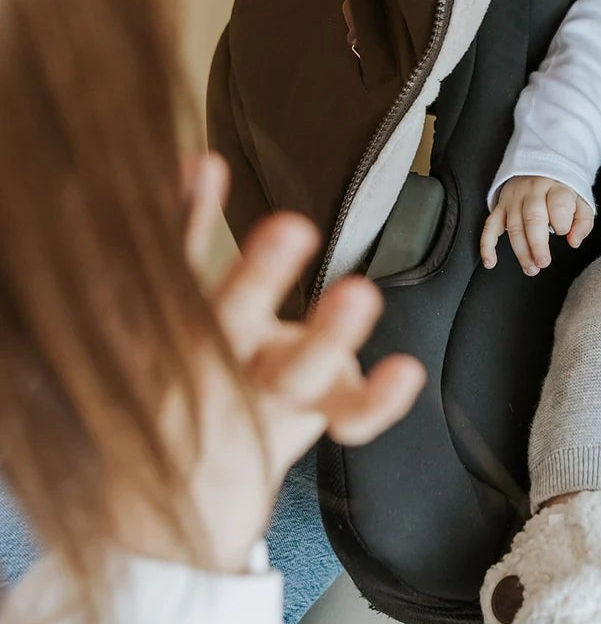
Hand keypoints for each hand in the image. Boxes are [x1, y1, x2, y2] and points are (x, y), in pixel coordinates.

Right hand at [115, 154, 426, 572]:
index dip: (188, 214)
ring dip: (328, 335)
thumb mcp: (172, 306)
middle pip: (232, 318)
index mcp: (176, 326)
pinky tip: (406, 373)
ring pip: (298, 371)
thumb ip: (183, 235)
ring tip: (359, 295)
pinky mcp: (319, 411)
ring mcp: (273, 390)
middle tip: (291, 228)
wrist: (195, 464)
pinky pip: (351, 417)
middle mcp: (221, 357)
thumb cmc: (194, 355)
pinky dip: (378, 400)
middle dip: (259, 275)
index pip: (179, 266)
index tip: (208, 164)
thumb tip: (201, 159)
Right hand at [480, 174, 593, 273]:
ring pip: (513, 227)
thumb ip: (583, 222)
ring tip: (531, 268)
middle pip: (533, 218)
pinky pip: (490, 226)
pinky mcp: (500, 206)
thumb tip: (574, 242)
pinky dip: (487, 245)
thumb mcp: (580, 200)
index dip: (562, 224)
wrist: (538, 168)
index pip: (558, 206)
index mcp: (555, 187)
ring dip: (521, 252)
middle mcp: (532, 191)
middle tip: (543, 262)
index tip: (565, 233)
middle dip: (537, 245)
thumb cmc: (561, 190)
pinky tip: (491, 261)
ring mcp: (513, 199)